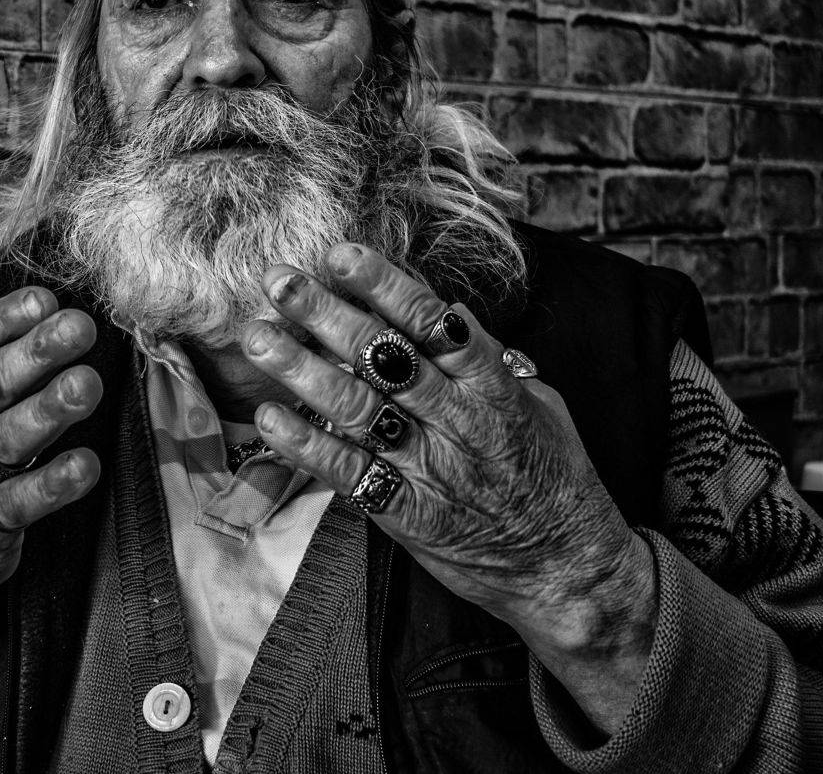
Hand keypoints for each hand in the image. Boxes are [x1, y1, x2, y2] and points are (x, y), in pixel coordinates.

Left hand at [240, 243, 654, 731]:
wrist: (565, 567)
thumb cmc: (552, 475)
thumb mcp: (536, 401)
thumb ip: (484, 360)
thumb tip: (440, 313)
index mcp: (492, 382)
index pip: (431, 320)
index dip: (383, 284)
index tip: (339, 254)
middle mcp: (457, 418)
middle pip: (383, 355)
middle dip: (326, 313)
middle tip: (279, 280)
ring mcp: (429, 466)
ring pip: (357, 407)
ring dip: (301, 369)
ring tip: (257, 337)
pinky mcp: (406, 513)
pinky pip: (348, 473)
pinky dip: (305, 445)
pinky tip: (268, 417)